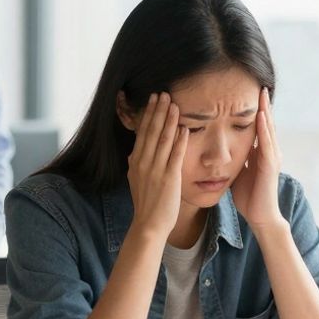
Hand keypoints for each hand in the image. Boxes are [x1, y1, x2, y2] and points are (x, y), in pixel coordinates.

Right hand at [126, 93, 187, 240]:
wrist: (148, 224)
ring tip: (174, 105)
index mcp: (136, 161)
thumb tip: (133, 152)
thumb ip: (136, 165)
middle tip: (163, 93)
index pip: (142, 132)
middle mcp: (144, 162)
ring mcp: (156, 170)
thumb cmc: (146, 204)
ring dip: (169, 120)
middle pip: (151, 131)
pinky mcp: (169, 178)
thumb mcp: (135, 181)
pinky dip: (179, 140)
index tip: (153, 100)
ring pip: (163, 139)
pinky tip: (184, 128)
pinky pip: (175, 155)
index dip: (148, 114)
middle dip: (158, 111)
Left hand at [232, 88, 285, 230]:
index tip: (250, 93)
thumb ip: (235, 158)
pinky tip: (261, 116)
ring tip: (262, 94)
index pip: (259, 127)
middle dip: (263, 105)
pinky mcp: (270, 166)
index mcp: (261, 153)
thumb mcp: (238, 171)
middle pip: (267, 124)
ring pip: (269, 130)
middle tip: (260, 85)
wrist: (259, 217)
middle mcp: (270, 152)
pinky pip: (267, 144)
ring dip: (266, 111)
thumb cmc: (248, 196)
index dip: (256, 111)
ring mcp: (272, 158)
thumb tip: (221, 148)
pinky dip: (264, 129)